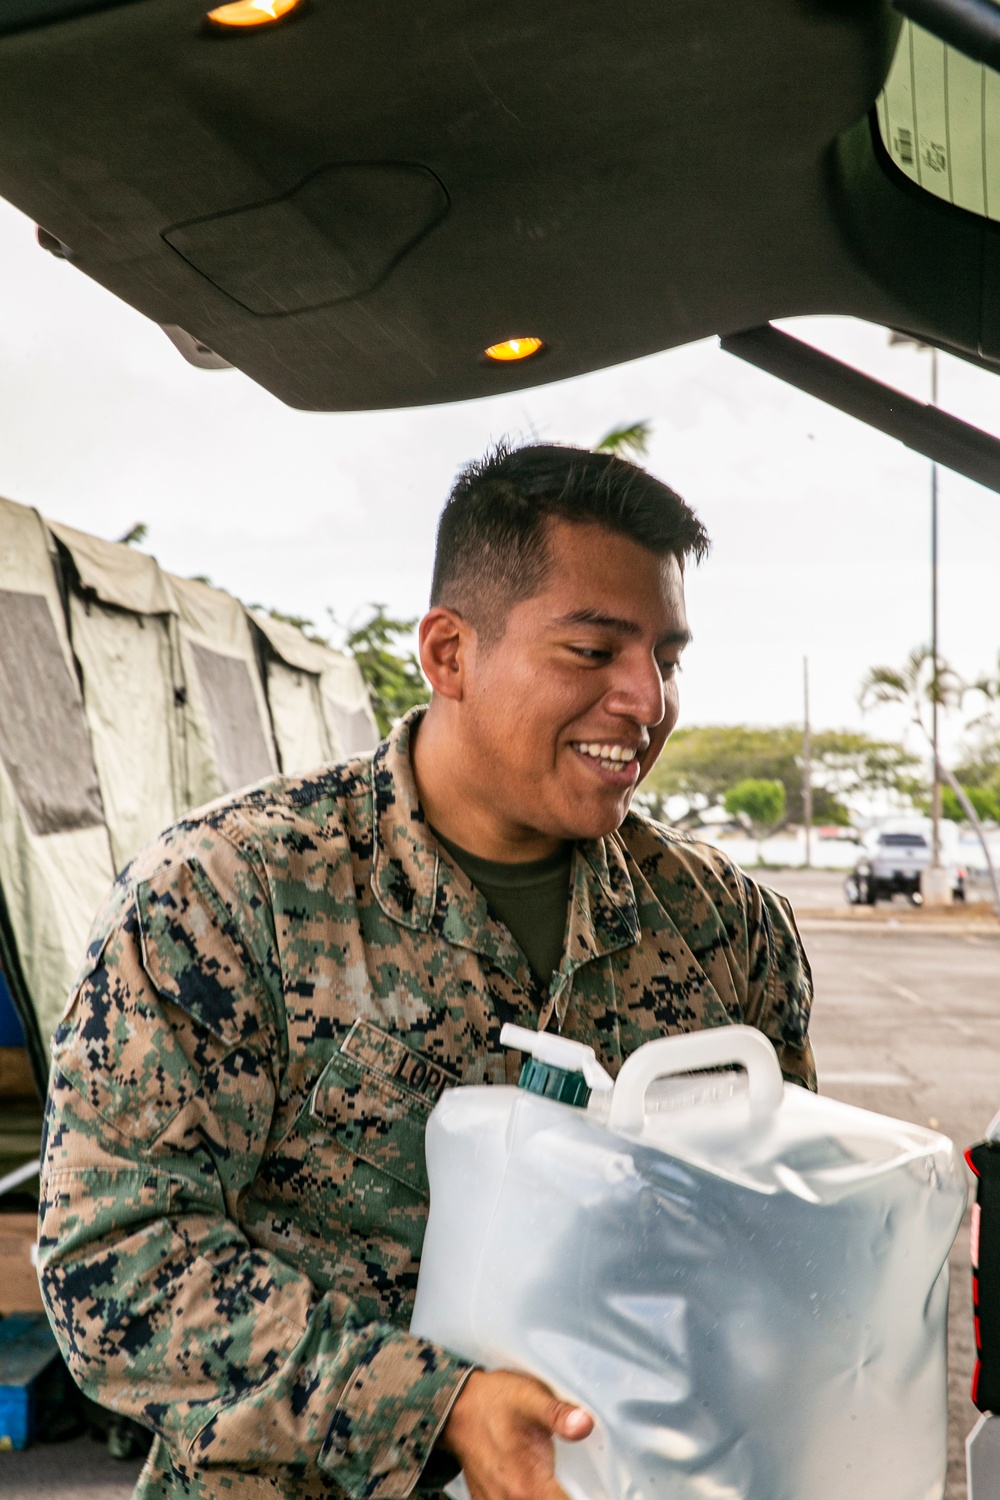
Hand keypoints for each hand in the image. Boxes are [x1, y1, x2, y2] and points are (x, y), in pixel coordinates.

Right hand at [440, 1369, 592, 1499]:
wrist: (457, 1406)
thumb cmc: (496, 1401)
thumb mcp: (530, 1398)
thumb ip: (559, 1414)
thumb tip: (586, 1424)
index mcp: (529, 1487)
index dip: (586, 1499)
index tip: (597, 1491)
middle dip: (564, 1496)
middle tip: (576, 1483)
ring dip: (548, 1495)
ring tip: (559, 1483)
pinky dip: (530, 1496)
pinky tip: (536, 1486)